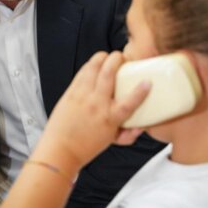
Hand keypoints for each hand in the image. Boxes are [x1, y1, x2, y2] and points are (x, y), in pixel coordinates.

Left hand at [33, 52, 151, 170]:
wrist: (60, 149)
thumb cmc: (85, 146)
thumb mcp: (111, 141)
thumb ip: (128, 134)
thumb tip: (140, 127)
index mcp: (110, 118)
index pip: (130, 102)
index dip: (140, 91)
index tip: (147, 82)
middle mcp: (97, 105)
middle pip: (109, 73)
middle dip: (118, 59)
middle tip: (122, 58)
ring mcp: (83, 97)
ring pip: (93, 67)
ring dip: (103, 57)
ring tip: (108, 57)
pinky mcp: (71, 93)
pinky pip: (82, 72)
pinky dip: (90, 65)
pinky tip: (94, 65)